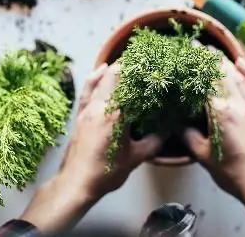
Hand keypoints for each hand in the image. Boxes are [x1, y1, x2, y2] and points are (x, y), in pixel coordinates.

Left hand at [21, 64, 161, 232]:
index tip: (149, 61)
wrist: (76, 184)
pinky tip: (100, 71)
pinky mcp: (79, 115)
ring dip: (112, 70)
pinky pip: (87, 90)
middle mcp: (99, 106)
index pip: (126, 80)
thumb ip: (154, 141)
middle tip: (142, 61)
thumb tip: (168, 129)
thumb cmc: (106, 172)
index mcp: (115, 113)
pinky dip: (94, 78)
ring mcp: (87, 109)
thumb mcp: (136, 158)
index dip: (137, 67)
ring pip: (99, 80)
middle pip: (112, 75)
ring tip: (125, 62)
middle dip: (127, 66)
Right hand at [183, 53, 244, 236]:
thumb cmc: (230, 172)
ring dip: (226, 61)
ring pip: (238, 77)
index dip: (196, 66)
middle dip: (209, 58)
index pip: (206, 82)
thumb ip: (187, 135)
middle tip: (197, 45)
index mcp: (220, 113)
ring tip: (214, 50)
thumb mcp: (202, 155)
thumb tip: (175, 122)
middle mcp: (237, 105)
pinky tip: (242, 62)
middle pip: (222, 74)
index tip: (186, 53)